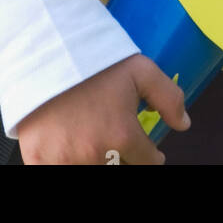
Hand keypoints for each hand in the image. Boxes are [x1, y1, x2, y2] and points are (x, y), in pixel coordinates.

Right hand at [17, 53, 189, 164]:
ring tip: (89, 136)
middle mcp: (95, 154)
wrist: (45, 50)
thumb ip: (168, 97)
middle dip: (120, 155)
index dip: (150, 155)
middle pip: (118, 168)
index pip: (148, 163)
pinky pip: (57, 172)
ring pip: (90, 169)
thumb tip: (184, 124)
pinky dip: (64, 161)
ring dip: (94, 158)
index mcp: (122, 135)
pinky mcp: (38, 160)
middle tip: (112, 136)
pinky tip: (66, 148)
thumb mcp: (139, 69)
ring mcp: (64, 160)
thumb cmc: (94, 61)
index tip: (146, 150)